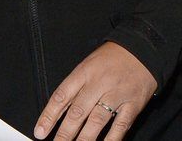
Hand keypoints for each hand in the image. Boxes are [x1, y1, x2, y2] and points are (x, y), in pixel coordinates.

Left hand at [34, 42, 156, 140]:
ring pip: (97, 121)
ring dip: (84, 139)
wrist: (142, 50)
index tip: (40, 131)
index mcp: (83, 73)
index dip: (49, 116)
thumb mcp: (87, 64)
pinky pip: (120, 125)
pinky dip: (111, 139)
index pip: (61, 96)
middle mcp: (98, 84)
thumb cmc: (110, 58)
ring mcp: (116, 96)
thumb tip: (60, 109)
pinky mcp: (133, 105)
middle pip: (78, 112)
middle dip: (65, 132)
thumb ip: (75, 86)